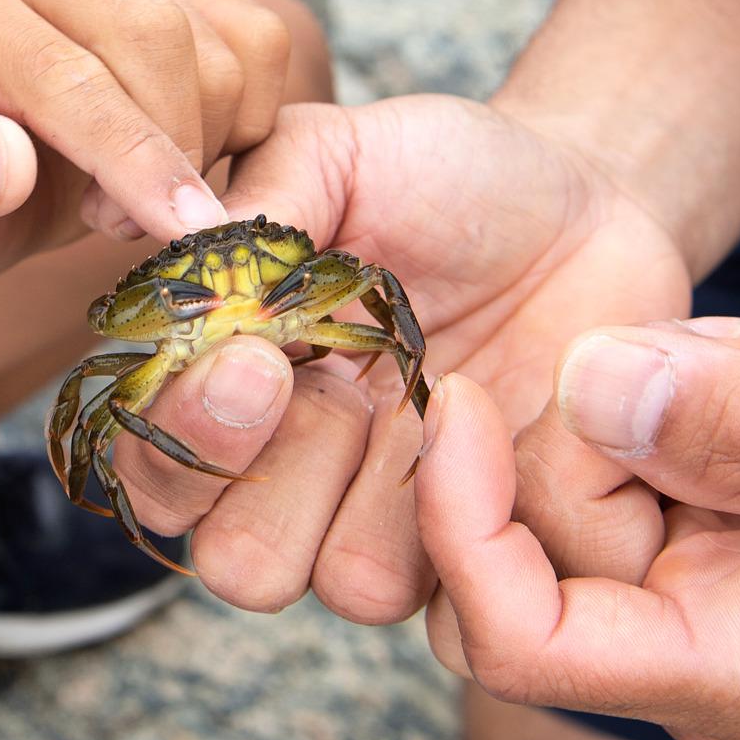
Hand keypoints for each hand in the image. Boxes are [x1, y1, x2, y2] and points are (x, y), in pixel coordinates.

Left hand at [0, 0, 305, 284]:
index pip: (61, 73)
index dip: (131, 157)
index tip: (184, 229)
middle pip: (151, 36)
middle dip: (170, 149)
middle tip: (128, 227)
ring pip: (211, 42)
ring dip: (205, 141)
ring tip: (133, 198)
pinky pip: (255, 37)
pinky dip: (247, 116)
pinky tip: (184, 156)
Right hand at [100, 94, 695, 621]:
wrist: (589, 200)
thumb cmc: (447, 174)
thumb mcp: (337, 154)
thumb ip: (250, 206)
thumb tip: (149, 239)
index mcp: (235, 391)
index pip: (154, 465)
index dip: (185, 435)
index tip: (254, 359)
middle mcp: (302, 475)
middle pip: (236, 562)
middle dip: (274, 483)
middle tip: (332, 386)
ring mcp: (401, 517)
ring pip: (350, 584)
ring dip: (390, 490)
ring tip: (439, 390)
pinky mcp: (498, 544)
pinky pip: (478, 584)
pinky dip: (491, 500)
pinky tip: (503, 414)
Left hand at [416, 327, 739, 739]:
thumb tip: (599, 385)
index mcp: (734, 677)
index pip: (520, 639)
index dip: (463, 523)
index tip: (465, 396)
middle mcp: (691, 646)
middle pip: (522, 548)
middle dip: (571, 432)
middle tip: (701, 344)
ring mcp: (690, 584)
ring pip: (557, 487)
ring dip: (620, 396)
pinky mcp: (696, 521)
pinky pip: (610, 451)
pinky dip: (650, 387)